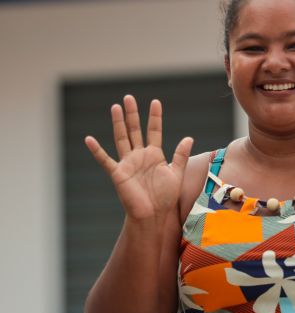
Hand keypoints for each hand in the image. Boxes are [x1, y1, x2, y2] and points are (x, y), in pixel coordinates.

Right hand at [85, 95, 193, 220]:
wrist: (154, 214)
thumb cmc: (165, 196)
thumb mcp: (176, 173)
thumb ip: (181, 155)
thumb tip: (189, 137)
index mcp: (154, 155)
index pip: (154, 131)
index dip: (155, 117)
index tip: (155, 102)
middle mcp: (140, 156)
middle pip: (135, 130)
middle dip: (132, 114)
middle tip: (129, 97)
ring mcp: (128, 163)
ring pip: (122, 138)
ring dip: (118, 123)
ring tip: (115, 107)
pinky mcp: (118, 173)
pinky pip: (105, 160)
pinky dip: (97, 150)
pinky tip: (88, 139)